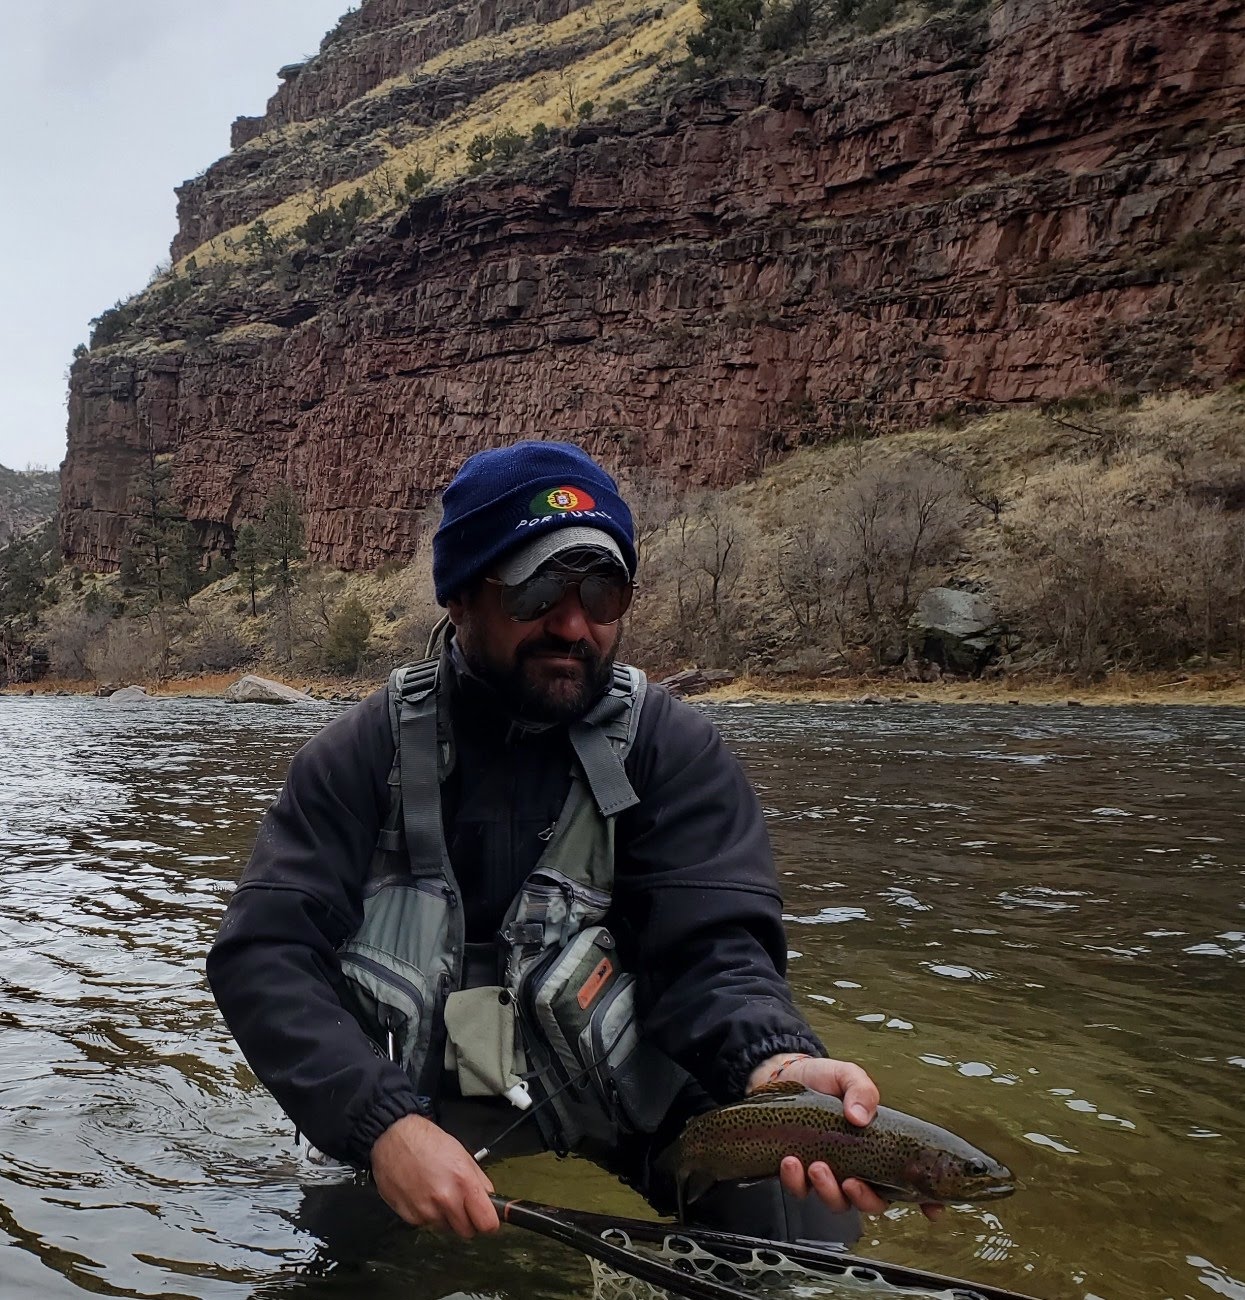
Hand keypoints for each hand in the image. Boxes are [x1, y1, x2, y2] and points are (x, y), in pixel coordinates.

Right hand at [371, 1113, 499, 1237]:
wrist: (393, 1138)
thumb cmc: (426, 1141)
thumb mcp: (462, 1154)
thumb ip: (478, 1180)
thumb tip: (489, 1201)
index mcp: (463, 1181)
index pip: (487, 1223)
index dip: (489, 1222)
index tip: (487, 1218)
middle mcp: (445, 1199)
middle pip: (467, 1231)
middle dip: (467, 1220)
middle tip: (461, 1203)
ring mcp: (426, 1211)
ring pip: (447, 1229)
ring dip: (447, 1218)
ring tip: (438, 1193)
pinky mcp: (410, 1217)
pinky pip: (427, 1225)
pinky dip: (428, 1215)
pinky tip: (423, 1194)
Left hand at [747, 1054, 942, 1222]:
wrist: (785, 1075)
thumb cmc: (824, 1078)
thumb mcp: (847, 1076)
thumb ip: (861, 1090)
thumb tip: (858, 1116)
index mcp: (879, 1147)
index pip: (909, 1181)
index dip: (926, 1201)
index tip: (933, 1210)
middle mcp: (858, 1167)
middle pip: (873, 1202)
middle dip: (864, 1199)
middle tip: (850, 1181)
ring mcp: (830, 1173)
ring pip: (838, 1202)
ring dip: (828, 1191)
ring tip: (816, 1166)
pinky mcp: (801, 1174)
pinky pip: (801, 1191)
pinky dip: (796, 1182)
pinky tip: (791, 1162)